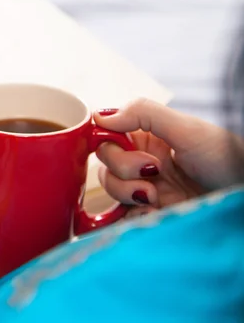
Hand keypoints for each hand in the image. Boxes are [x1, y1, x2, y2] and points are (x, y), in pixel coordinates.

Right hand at [94, 99, 243, 216]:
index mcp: (147, 135)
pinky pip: (122, 214)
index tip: (120, 147)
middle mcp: (142, 158)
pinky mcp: (149, 211)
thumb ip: (143, 114)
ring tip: (155, 196)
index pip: (108, 133)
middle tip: (152, 171)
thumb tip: (100, 116)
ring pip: (110, 187)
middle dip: (123, 169)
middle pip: (105, 162)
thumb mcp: (187, 129)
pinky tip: (151, 212)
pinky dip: (131, 215)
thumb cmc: (226, 160)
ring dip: (128, 193)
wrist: (242, 197)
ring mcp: (144, 185)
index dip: (106, 142)